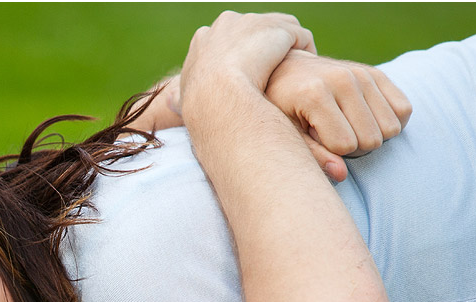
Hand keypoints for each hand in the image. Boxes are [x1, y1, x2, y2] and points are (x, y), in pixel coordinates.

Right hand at [179, 11, 315, 109]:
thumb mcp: (184, 100)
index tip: (248, 80)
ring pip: (281, 32)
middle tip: (275, 79)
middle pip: (257, 31)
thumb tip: (171, 100)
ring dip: (288, 51)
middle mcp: (229, 22)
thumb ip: (180, 97)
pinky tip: (305, 74)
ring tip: (295, 76)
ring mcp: (255, 22)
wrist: (217, 96)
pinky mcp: (279, 28)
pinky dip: (304, 54)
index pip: (230, 40)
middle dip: (266, 51)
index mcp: (205, 38)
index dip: (241, 59)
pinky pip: (300, 38)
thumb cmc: (200, 105)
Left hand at [265, 51, 411, 181]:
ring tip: (346, 126)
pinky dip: (390, 123)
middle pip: (371, 140)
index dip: (332, 153)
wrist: (287, 70)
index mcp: (314, 95)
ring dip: (371, 136)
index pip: (344, 146)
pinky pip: (403, 110)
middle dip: (354, 149)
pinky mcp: (376, 74)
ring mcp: (362, 74)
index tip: (316, 139)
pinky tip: (366, 121)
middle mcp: (342, 80)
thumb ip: (313, 155)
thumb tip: (342, 175)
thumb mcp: (287, 134)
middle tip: (332, 136)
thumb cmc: (282, 108)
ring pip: (390, 128)